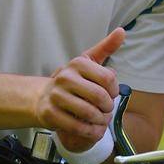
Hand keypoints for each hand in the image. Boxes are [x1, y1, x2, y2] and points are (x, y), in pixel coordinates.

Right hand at [37, 28, 124, 148]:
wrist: (42, 98)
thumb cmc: (72, 81)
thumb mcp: (88, 62)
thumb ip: (106, 48)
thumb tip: (121, 31)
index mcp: (78, 63)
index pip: (108, 78)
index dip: (114, 90)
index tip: (111, 94)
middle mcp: (65, 77)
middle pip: (100, 97)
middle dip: (108, 107)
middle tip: (106, 110)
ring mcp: (56, 96)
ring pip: (90, 113)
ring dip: (101, 121)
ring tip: (100, 120)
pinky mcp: (50, 113)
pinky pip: (78, 127)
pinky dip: (90, 131)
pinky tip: (92, 129)